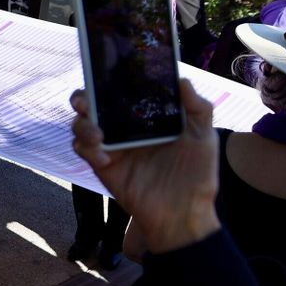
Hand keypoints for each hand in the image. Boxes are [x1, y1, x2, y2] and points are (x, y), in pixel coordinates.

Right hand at [69, 79, 219, 253]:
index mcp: (146, 116)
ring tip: (97, 133)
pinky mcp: (103, 166)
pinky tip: (101, 154)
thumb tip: (183, 80)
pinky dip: (85, 147)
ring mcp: (112, 146)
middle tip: (86, 101)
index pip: (121, 91)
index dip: (108, 80)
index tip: (105, 72)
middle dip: (83, 98)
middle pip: (93, 105)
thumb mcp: (204, 136)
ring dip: (82, 124)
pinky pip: (83, 150)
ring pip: (81, 125)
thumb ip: (198, 108)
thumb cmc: (197, 174)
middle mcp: (125, 128)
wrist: (184, 212)